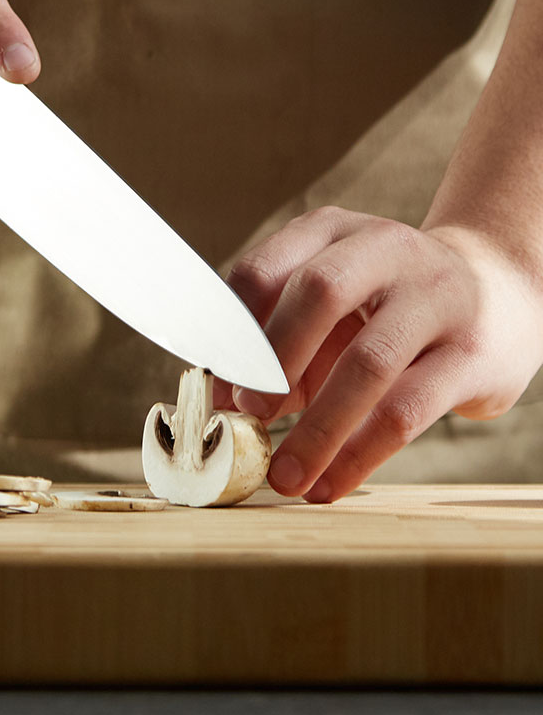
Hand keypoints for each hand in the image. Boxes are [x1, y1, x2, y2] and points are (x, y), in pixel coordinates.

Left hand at [223, 207, 542, 502]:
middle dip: (273, 360)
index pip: (262, 270)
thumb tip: (227, 402)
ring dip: (317, 428)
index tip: (216, 387)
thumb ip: (280, 337)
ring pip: (366, 363)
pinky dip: (359, 454)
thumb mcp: (331, 299)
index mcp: (329, 231)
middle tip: (249, 415)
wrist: (499, 292)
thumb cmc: (385, 305)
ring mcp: (434, 297)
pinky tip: (331, 483)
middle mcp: (383, 249)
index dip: (231, 332)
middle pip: (318, 292)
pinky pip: (407, 411)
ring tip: (286, 476)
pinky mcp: (471, 352)